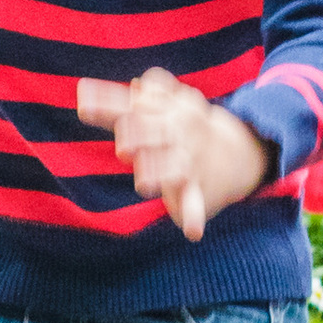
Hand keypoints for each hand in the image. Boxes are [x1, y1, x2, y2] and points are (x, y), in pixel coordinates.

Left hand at [77, 68, 269, 242]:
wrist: (241, 152)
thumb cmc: (190, 127)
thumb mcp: (168, 105)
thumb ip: (131, 98)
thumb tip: (97, 90)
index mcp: (163, 113)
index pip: (130, 106)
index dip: (106, 104)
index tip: (81, 105)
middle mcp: (176, 135)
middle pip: (152, 131)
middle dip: (138, 136)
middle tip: (122, 146)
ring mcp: (188, 162)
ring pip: (171, 167)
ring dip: (158, 172)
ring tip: (144, 183)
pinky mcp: (198, 188)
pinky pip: (195, 202)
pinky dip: (195, 215)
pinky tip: (192, 232)